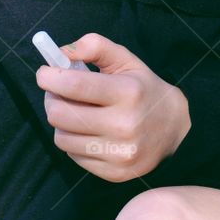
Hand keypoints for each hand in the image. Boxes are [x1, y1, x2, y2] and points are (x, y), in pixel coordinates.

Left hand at [35, 33, 190, 181]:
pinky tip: (89, 132)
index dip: (50, 78)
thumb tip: (63, 52)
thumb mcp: (126, 60)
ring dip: (62, 123)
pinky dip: (75, 142)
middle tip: (57, 93)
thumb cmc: (143, 89)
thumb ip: (96, 46)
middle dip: (51, 100)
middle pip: (60, 115)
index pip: (75, 85)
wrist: (175, 128)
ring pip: (62, 138)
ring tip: (76, 113)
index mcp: (128, 92)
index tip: (44, 74)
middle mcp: (125, 125)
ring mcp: (120, 153)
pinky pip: (74, 156)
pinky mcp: (115, 173)